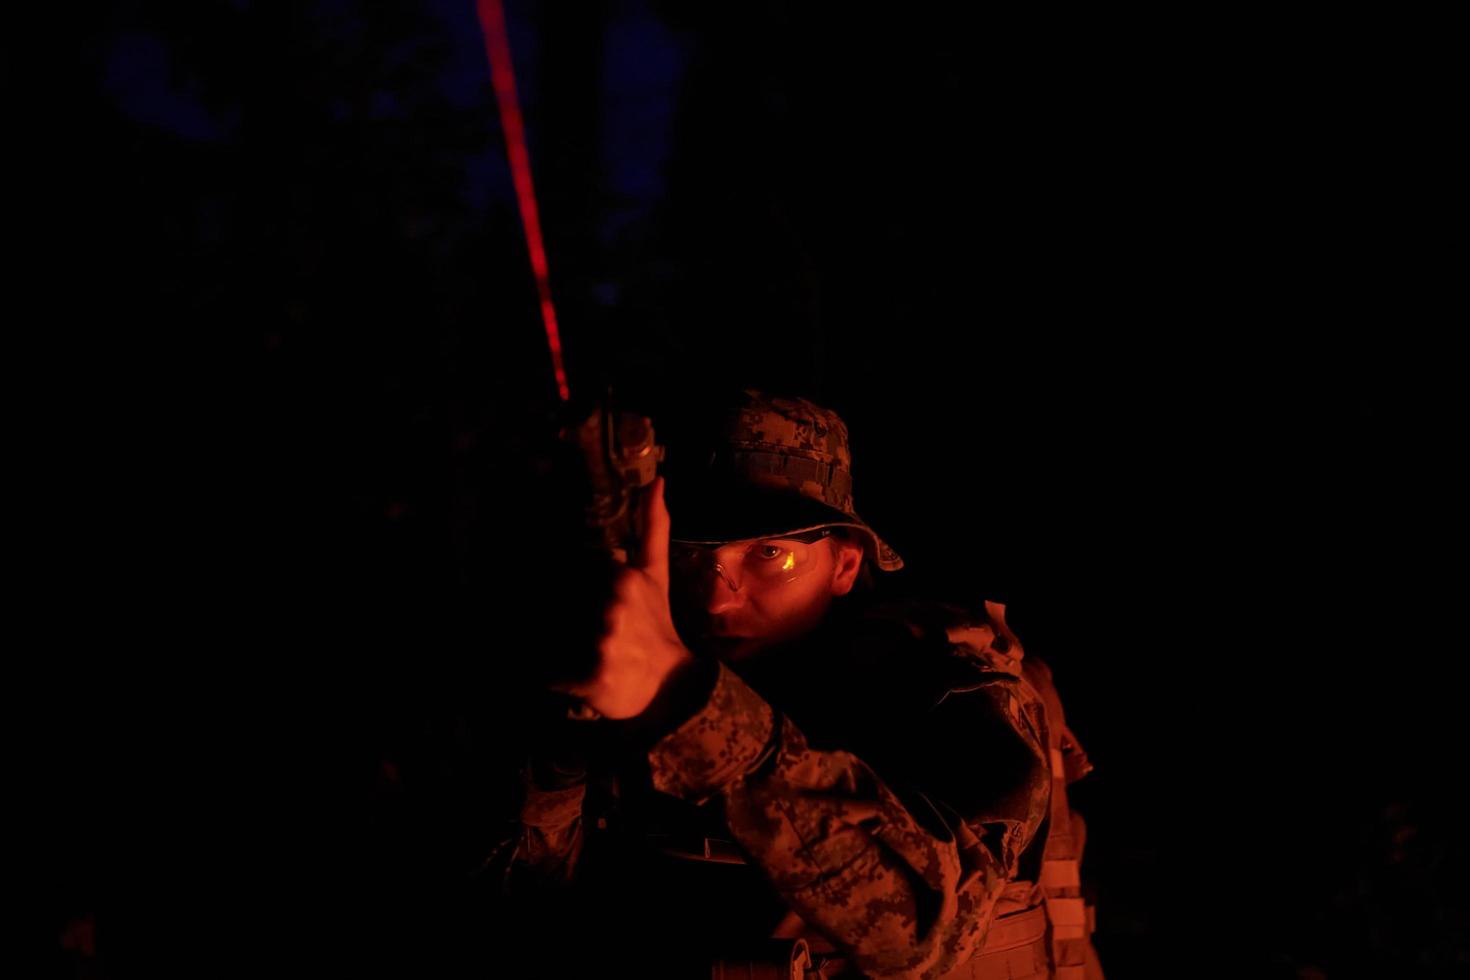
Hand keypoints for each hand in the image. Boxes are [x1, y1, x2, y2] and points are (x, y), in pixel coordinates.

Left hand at [557, 477, 692, 719]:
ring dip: (547, 644)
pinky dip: (548, 675)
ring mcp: (600, 643)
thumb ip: (652, 526)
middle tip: (571, 630)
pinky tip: (563, 673)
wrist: (671, 683)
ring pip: (547, 636)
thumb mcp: (654, 573)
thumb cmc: (656, 623)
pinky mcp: (590, 677)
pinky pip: (549, 672)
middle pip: (553, 604)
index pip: (564, 573)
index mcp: (620, 578)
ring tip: (566, 651)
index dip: (556, 586)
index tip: (561, 590)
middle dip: (552, 616)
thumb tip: (657, 480)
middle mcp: (609, 608)